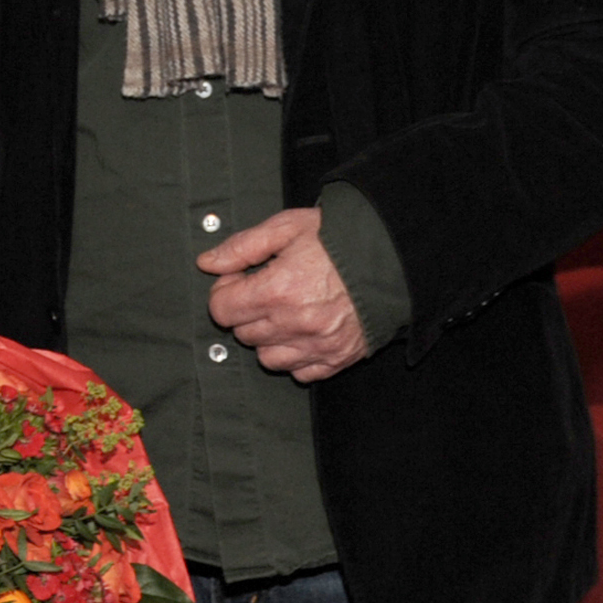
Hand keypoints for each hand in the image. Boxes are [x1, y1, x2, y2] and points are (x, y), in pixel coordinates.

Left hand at [203, 206, 371, 382]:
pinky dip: (297, 357)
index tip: (239, 280)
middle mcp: (295, 324)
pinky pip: (301, 373)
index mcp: (278, 290)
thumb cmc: (341, 239)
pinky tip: (304, 332)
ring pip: (268, 358)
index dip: (224, 292)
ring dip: (268, 338)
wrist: (396, 258)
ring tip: (284, 313)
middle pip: (242, 333)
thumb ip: (242, 247)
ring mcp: (319, 345)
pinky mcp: (339, 358)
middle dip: (245, 312)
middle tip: (264, 291)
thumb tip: (207, 263)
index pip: (221, 310)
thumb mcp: (287, 228)